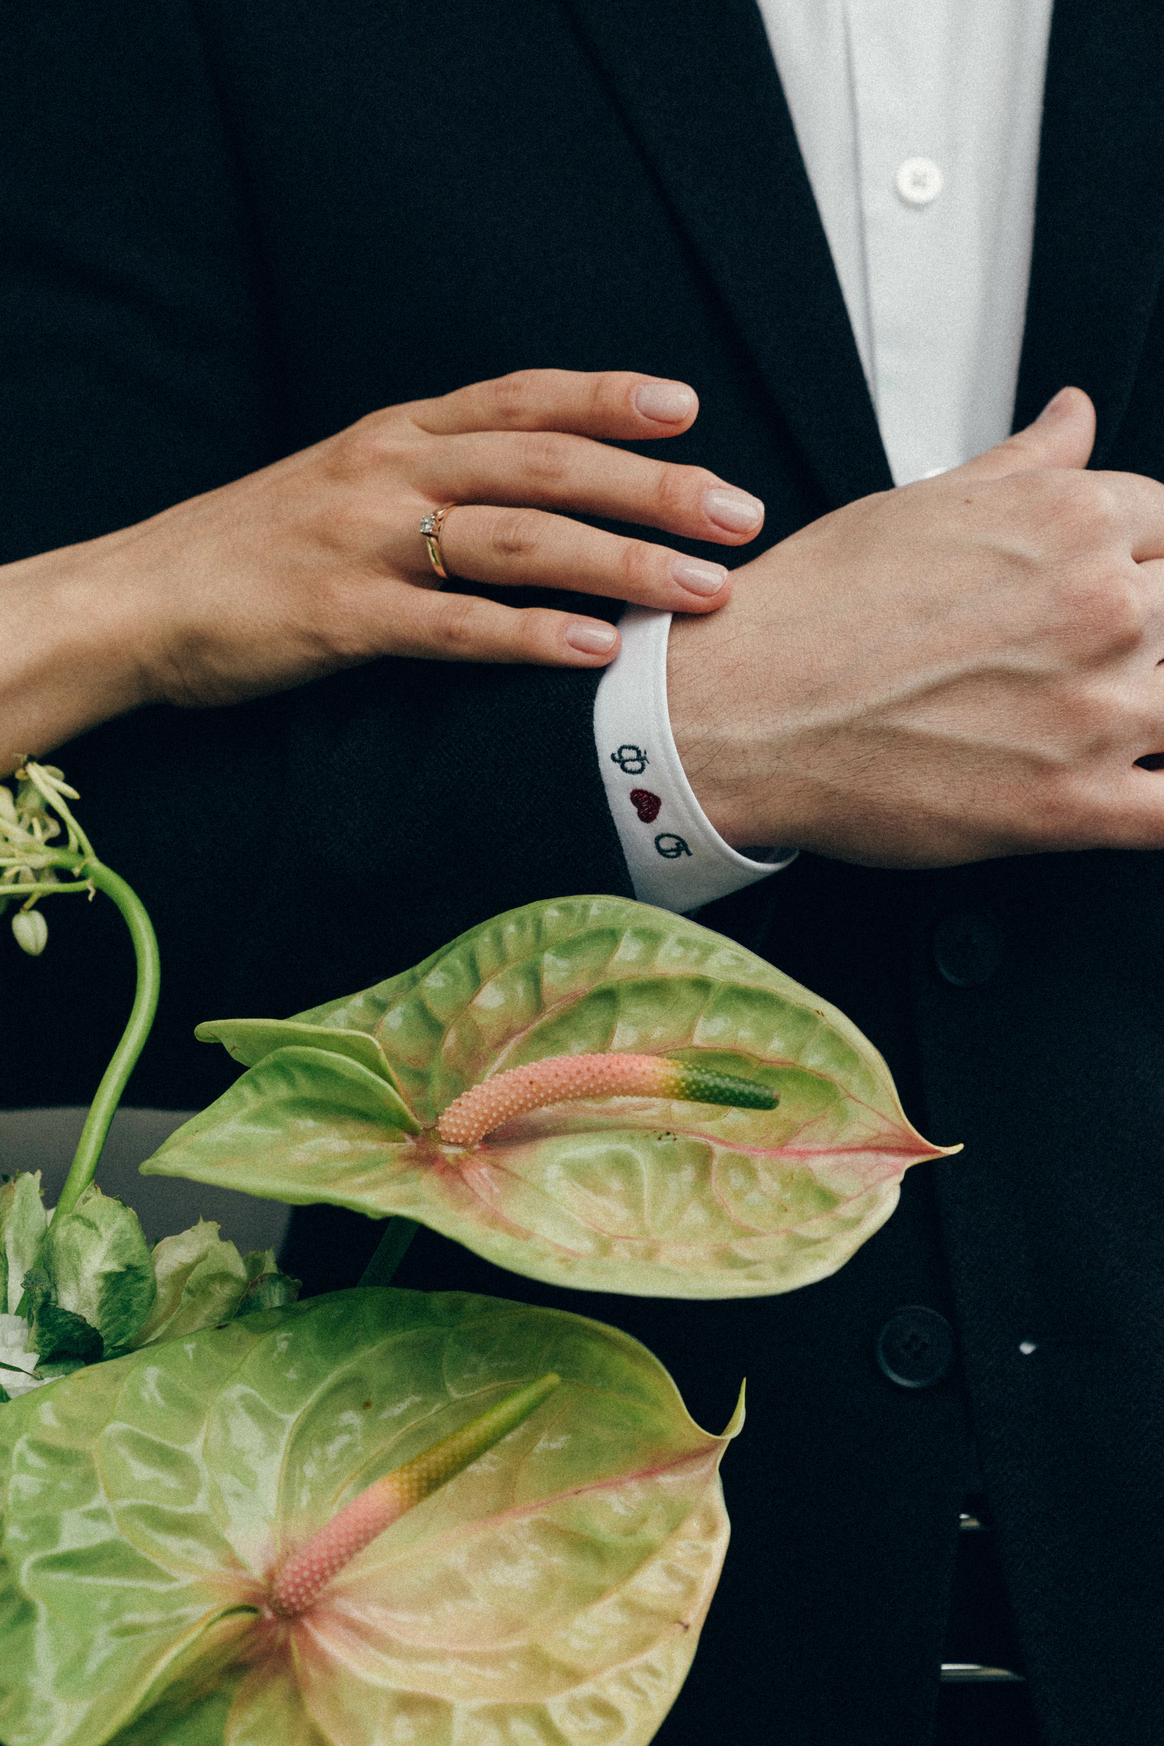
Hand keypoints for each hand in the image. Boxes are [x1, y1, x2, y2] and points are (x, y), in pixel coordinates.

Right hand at [0, 369, 762, 769]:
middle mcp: (389, 470)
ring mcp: (366, 542)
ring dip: (618, 562)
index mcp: (396, 433)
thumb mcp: (344, 483)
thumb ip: (433, 479)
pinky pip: (452, 627)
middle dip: (651, 487)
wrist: (139, 597)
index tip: (688, 409)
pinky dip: (528, 637)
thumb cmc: (254, 547)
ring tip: (702, 588)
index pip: (519, 398)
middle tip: (738, 512)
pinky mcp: (341, 618)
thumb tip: (538, 498)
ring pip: (516, 541)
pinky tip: (594, 650)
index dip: (607, 397)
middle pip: (544, 463)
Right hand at [669, 387, 1163, 866]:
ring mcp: (1095, 710)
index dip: (1145, 562)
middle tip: (1074, 657)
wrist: (737, 715)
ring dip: (1152, 706)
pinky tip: (1141, 790)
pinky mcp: (1072, 806)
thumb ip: (1026, 464)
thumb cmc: (812, 611)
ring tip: (1095, 716)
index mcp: (1072, 519)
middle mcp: (1101, 604)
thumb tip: (1076, 415)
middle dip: (1148, 633)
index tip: (1116, 589)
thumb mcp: (919, 504)